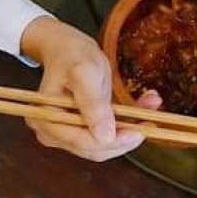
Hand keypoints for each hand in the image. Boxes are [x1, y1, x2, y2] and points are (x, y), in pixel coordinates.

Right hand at [20, 16, 158, 160]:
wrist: (67, 48)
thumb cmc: (72, 56)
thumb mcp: (84, 72)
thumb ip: (93, 104)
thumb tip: (105, 136)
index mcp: (47, 120)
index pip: (84, 143)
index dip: (114, 141)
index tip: (139, 131)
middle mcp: (52, 133)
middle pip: (94, 149)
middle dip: (124, 138)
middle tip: (149, 122)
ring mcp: (65, 133)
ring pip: (104, 144)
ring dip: (128, 131)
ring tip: (150, 111)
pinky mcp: (80, 129)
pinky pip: (106, 134)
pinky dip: (125, 125)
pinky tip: (143, 109)